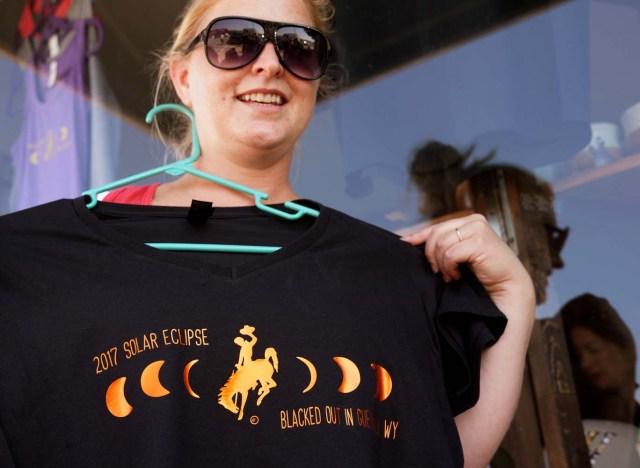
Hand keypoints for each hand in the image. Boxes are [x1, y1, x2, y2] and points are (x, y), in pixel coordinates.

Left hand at [401, 213, 530, 298]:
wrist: (507, 287)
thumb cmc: (482, 273)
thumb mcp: (460, 255)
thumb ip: (444, 244)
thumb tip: (411, 241)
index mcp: (469, 221)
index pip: (437, 226)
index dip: (419, 235)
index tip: (404, 243)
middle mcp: (474, 221)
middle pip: (436, 233)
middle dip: (431, 255)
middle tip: (438, 272)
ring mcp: (478, 229)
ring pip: (441, 244)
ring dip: (442, 265)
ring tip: (451, 275)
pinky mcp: (480, 241)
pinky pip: (450, 254)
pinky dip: (450, 268)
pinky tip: (457, 276)